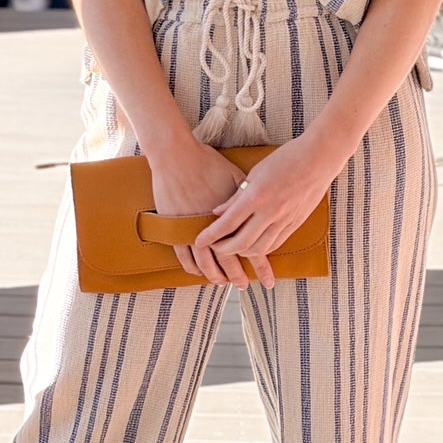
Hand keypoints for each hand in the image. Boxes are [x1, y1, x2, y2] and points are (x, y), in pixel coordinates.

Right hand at [146, 138, 250, 288]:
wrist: (175, 155)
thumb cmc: (206, 162)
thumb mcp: (234, 177)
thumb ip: (246, 198)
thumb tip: (260, 209)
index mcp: (234, 215)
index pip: (251, 248)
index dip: (260, 267)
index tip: (268, 282)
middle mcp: (213, 226)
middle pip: (228, 261)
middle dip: (237, 276)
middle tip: (243, 286)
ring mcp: (191, 229)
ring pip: (205, 263)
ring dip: (215, 275)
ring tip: (222, 283)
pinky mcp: (174, 228)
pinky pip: (183, 255)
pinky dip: (192, 267)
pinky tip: (199, 273)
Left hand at [191, 135, 340, 292]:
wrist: (319, 158)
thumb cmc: (285, 159)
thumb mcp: (256, 173)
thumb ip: (236, 196)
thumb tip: (217, 212)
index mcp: (257, 196)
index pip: (228, 223)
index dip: (211, 235)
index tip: (199, 241)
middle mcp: (270, 211)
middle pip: (241, 242)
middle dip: (223, 249)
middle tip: (213, 248)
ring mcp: (285, 219)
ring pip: (259, 248)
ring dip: (242, 252)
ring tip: (231, 248)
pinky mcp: (295, 223)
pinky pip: (275, 244)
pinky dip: (261, 249)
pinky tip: (252, 247)